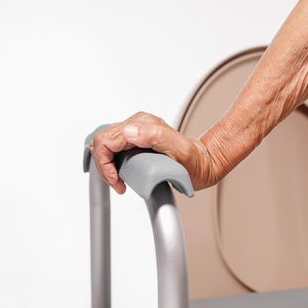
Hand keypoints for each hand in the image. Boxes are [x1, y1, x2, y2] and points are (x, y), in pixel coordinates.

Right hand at [90, 112, 221, 193]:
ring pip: (106, 144)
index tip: (118, 181)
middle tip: (118, 184)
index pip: (107, 139)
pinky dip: (112, 163)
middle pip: (103, 140)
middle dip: (104, 165)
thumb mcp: (180, 151)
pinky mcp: (137, 139)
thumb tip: (130, 132)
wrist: (204, 163)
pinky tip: (122, 174)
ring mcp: (137, 131)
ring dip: (107, 165)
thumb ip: (155, 137)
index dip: (105, 163)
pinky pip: (114, 148)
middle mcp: (138, 124)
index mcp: (143, 124)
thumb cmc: (195, 161)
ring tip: (120, 181)